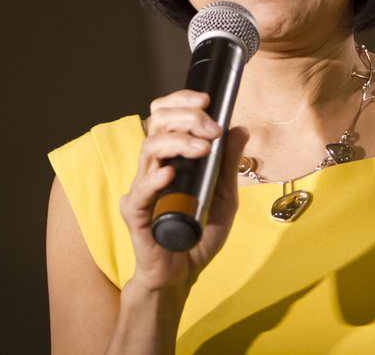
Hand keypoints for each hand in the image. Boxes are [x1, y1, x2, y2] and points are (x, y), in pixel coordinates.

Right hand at [118, 90, 248, 294]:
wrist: (183, 274)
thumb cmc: (199, 234)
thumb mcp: (225, 196)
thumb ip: (228, 164)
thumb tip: (239, 129)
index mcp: (172, 158)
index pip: (167, 117)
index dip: (182, 101)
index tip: (207, 99)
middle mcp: (154, 167)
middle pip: (157, 124)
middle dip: (186, 116)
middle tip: (211, 127)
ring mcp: (143, 189)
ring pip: (149, 149)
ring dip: (178, 142)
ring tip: (203, 147)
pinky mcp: (135, 214)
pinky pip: (139, 191)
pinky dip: (154, 178)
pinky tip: (170, 173)